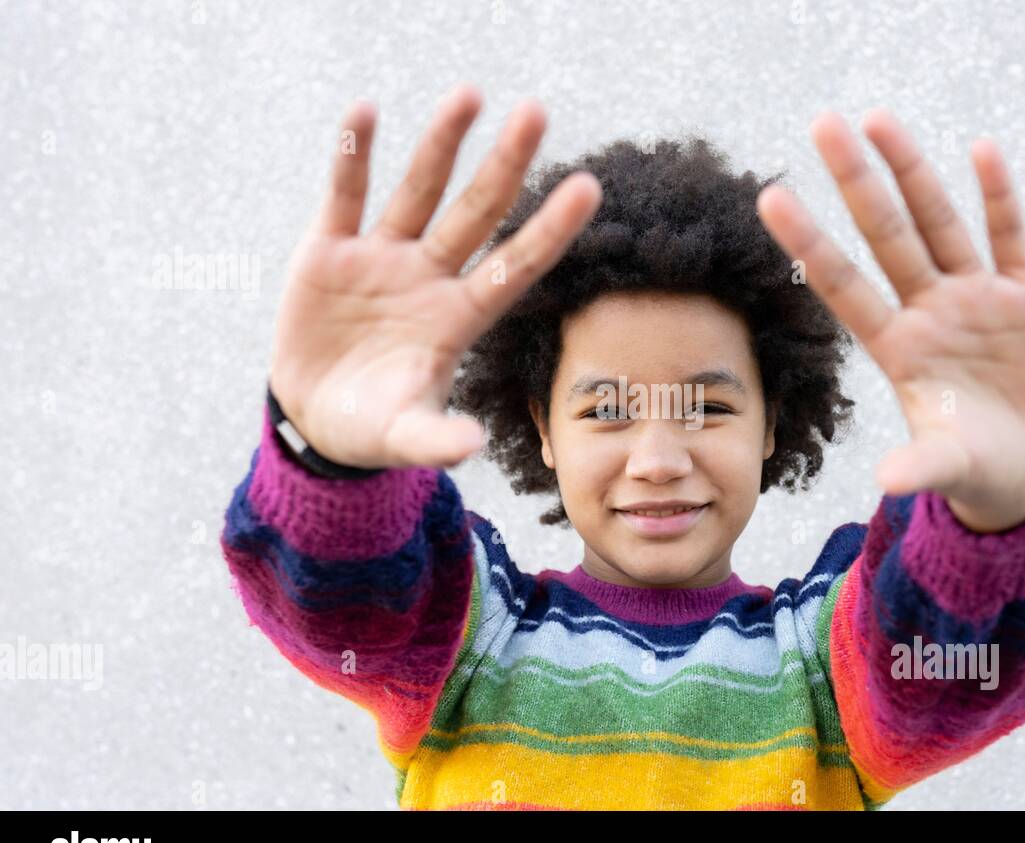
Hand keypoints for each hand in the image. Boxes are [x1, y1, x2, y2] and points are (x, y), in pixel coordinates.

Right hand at [269, 85, 601, 469]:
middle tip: (537, 113)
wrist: (313, 416)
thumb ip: (435, 439)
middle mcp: (430, 279)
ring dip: (441, 144)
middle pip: (477, 213)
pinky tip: (365, 112)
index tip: (589, 187)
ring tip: (470, 93)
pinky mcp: (330, 250)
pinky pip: (345, 194)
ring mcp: (383, 258)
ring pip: (419, 191)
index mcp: (459, 319)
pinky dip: (353, 155)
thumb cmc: (372, 427)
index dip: (550, 229)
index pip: (516, 266)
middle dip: (506, 166)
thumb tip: (470, 446)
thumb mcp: (403, 436)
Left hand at [757, 109, 1024, 532]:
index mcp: (897, 348)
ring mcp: (977, 298)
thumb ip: (922, 465)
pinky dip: (998, 196)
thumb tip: (889, 481)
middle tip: (820, 124)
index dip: (809, 243)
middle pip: (885, 235)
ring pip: (938, 223)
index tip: (771, 197)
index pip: (843, 285)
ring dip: (912, 171)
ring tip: (879, 118)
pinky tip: (980, 150)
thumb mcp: (949, 466)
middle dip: (855, 181)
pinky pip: (1010, 236)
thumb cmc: (975, 468)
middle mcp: (929, 312)